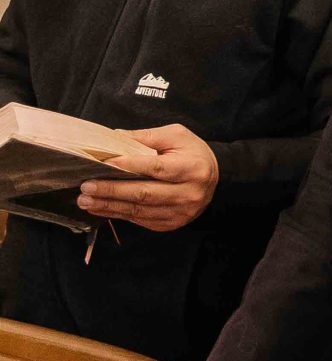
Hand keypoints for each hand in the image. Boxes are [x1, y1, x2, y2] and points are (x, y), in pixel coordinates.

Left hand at [81, 124, 218, 230]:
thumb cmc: (193, 154)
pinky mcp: (170, 223)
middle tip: (87, 186)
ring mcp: (180, 211)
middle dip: (112, 190)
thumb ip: (147, 137)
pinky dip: (117, 214)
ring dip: (109, 205)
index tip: (105, 163)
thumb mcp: (178, 136)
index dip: (129, 166)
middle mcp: (188, 193)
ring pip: (138, 210)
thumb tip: (114, 137)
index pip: (157, 168)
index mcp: (192, 168)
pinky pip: (139, 220)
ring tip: (86, 199)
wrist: (216, 179)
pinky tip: (101, 207)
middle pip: (144, 193)